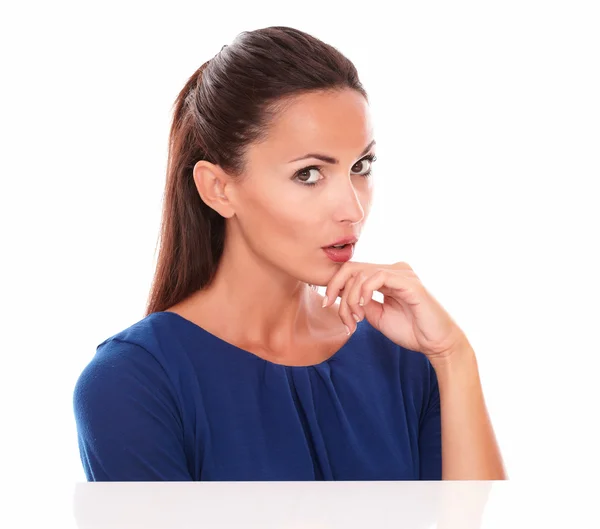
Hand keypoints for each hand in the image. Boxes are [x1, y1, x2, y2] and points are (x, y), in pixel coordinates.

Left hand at [322, 261, 468, 361]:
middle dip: (338, 290)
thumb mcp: (377, 316)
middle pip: (352, 268)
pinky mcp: (409, 282)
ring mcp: (402, 273)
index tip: (327, 304)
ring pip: (362, 273)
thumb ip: (361, 302)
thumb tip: (343, 295)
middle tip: (339, 314)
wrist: (436, 343)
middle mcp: (394, 270)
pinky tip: (364, 306)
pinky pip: (378, 276)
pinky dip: (364, 290)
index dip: (334, 284)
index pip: (352, 270)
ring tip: (356, 318)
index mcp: (386, 276)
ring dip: (351, 297)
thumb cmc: (411, 330)